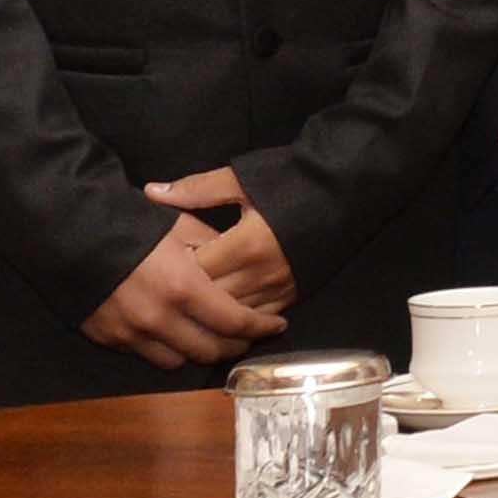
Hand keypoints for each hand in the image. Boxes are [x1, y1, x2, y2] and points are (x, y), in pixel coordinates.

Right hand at [84, 211, 281, 369]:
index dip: (261, 328)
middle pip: (211, 350)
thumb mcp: (179, 225)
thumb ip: (214, 248)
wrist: (67, 233)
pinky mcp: (109, 339)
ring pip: (180, 360)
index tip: (277, 325)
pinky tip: (176, 334)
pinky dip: (167, 348)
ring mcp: (131, 333)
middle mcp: (159, 318)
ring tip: (212, 336)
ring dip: (201, 351)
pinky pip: (148, 355)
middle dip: (236, 345)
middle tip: (248, 334)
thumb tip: (238, 264)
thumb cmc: (128, 223)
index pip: (235, 322)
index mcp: (183, 288)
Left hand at [140, 165, 299, 319]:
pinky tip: (225, 311)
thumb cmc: (291, 179)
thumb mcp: (242, 179)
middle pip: (211, 298)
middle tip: (169, 287)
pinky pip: (259, 317)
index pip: (196, 271)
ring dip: (212, 312)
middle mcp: (262, 272)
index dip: (174, 269)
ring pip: (233, 315)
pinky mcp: (294, 292)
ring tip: (191, 305)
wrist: (345, 187)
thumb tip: (153, 192)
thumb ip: (196, 190)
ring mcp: (280, 286)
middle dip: (188, 295)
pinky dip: (239, 317)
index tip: (160, 263)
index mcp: (245, 244)